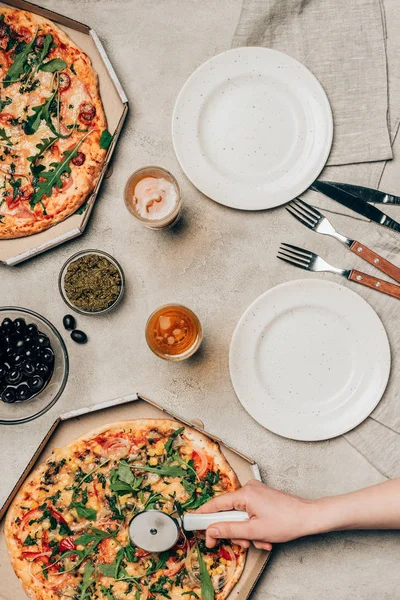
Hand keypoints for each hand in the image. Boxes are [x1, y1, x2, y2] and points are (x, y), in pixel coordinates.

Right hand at [196, 479, 315, 549]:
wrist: (309, 518)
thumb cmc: (286, 521)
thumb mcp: (253, 531)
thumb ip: (229, 530)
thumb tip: (211, 530)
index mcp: (245, 493)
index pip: (216, 504)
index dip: (204, 517)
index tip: (194, 525)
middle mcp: (249, 489)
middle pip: (229, 513)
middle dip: (235, 532)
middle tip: (242, 544)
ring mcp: (256, 493)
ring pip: (240, 516)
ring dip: (247, 533)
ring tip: (260, 541)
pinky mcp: (262, 498)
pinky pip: (250, 514)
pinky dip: (254, 527)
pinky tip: (265, 536)